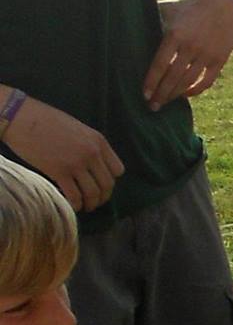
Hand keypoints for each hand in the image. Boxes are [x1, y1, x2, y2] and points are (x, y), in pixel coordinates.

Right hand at [2, 97, 123, 210]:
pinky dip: (76, 204)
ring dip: (91, 204)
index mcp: (99, 141)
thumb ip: (88, 145)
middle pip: (107, 184)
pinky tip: (72, 205)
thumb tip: (91, 163)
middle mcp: (92, 153)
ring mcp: (77, 163)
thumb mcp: (77, 129)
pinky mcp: (60, 172)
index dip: (110, 180)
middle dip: (102, 196)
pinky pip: (75, 195)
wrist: (22, 117)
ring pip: (93, 193)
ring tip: (85, 207)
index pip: (117, 170)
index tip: (101, 185)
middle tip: (95, 202)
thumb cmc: (45, 120)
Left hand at [146, 0, 232, 108]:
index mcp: (175, 35)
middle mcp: (191, 47)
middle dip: (161, 94)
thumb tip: (128, 27)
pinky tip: (185, 95)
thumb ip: (151, 19)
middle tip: (152, 107)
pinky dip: (195, 90)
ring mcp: (207, 54)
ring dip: (175, 95)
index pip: (160, 65)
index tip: (144, 95)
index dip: (151, 82)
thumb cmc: (189, 7)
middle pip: (173, 78)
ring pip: (188, 82)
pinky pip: (206, 81)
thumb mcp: (169, 9)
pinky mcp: (220, 59)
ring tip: (166, 102)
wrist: (223, 5)